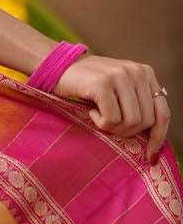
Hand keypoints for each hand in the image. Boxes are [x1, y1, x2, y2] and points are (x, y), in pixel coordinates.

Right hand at [52, 54, 170, 161]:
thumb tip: (154, 138)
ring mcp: (121, 76)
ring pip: (131, 122)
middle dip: (127, 132)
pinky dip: (100, 123)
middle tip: (109, 126)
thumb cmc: (90, 84)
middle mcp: (137, 72)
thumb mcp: (121, 89)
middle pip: (146, 121)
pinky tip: (92, 112)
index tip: (150, 156)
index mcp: (146, 73)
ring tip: (100, 117)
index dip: (158, 137)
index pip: (163, 112)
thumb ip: (138, 103)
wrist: (60, 67)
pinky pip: (112, 120)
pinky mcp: (103, 84)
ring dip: (113, 128)